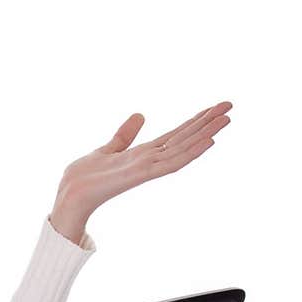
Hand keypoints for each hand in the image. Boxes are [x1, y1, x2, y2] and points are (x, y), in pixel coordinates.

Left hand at [52, 101, 232, 231]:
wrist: (70, 195)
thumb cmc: (85, 177)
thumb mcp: (108, 148)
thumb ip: (125, 134)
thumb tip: (140, 114)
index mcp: (145, 154)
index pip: (176, 134)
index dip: (195, 121)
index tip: (214, 108)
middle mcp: (151, 160)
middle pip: (185, 138)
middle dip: (207, 123)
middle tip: (230, 106)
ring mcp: (148, 168)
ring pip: (183, 148)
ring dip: (205, 133)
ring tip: (226, 118)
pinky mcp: (141, 174)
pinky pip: (171, 163)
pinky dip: (191, 152)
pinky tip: (208, 141)